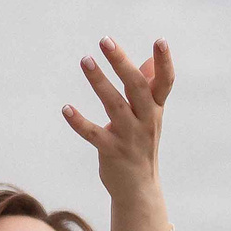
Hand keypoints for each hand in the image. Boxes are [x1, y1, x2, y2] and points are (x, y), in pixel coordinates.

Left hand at [63, 37, 174, 203]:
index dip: (164, 63)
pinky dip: (79, 122)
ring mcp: (129, 137)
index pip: (164, 83)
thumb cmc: (142, 146)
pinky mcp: (112, 152)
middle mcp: (146, 121)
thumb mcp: (149, 117)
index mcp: (155, 109)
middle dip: (121, 63)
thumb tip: (148, 61)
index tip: (160, 41)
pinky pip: (94, 134)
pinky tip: (66, 109)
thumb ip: (148, 89)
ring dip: (99, 82)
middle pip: (136, 87)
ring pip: (114, 105)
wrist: (139, 190)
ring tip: (86, 60)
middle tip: (105, 41)